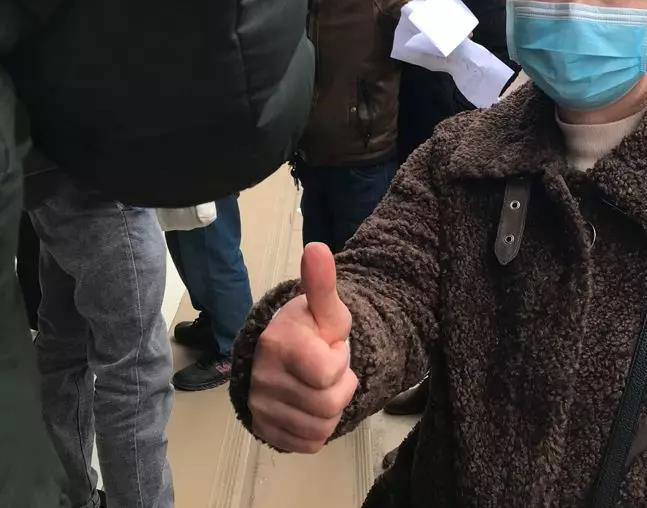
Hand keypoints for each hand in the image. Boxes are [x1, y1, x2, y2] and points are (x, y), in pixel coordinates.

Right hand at [249, 243, 357, 452]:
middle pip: (329, 405)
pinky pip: (308, 444)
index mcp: (278, 344)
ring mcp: (260, 406)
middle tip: (326, 368)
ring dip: (331, 408)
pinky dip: (319, 429)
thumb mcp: (325, 308)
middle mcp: (262, 378)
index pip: (329, 374)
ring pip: (320, 428)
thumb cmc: (310, 329)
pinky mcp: (264, 429)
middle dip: (339, 386)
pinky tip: (312, 405)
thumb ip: (322, 283)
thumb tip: (317, 248)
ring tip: (320, 385)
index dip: (339, 362)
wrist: (285, 353)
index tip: (329, 348)